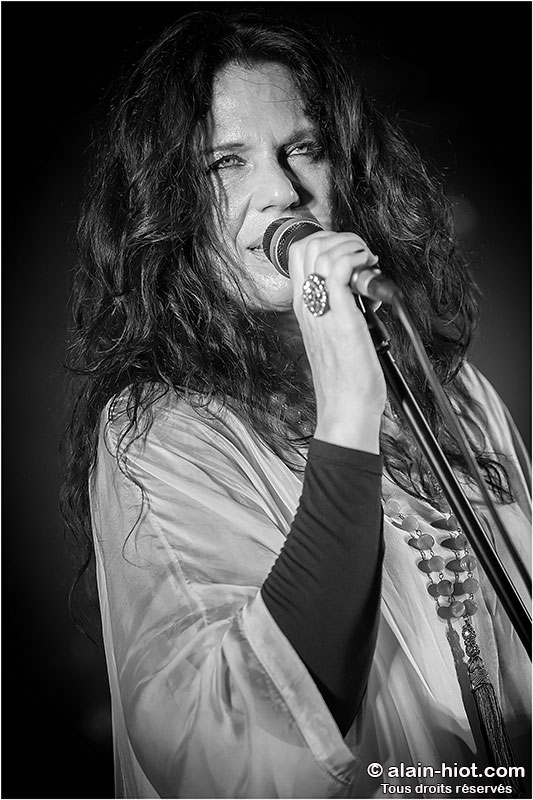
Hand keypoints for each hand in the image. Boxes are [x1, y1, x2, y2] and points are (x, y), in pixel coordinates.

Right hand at [288, 231, 386, 452]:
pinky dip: (357, 259)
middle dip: (341, 238)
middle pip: (308, 245)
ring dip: (352, 246)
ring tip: (368, 263)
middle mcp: (307, 304)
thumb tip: (366, 286)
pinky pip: (339, 269)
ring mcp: (321, 309)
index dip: (327, 242)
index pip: (299, 254)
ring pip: (321, 250)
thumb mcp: (339, 334)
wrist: (346, 408)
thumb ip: (346, 308)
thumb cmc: (347, 379)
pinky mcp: (340, 316)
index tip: (352, 255)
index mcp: (305, 307)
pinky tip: (370, 272)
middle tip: (363, 256)